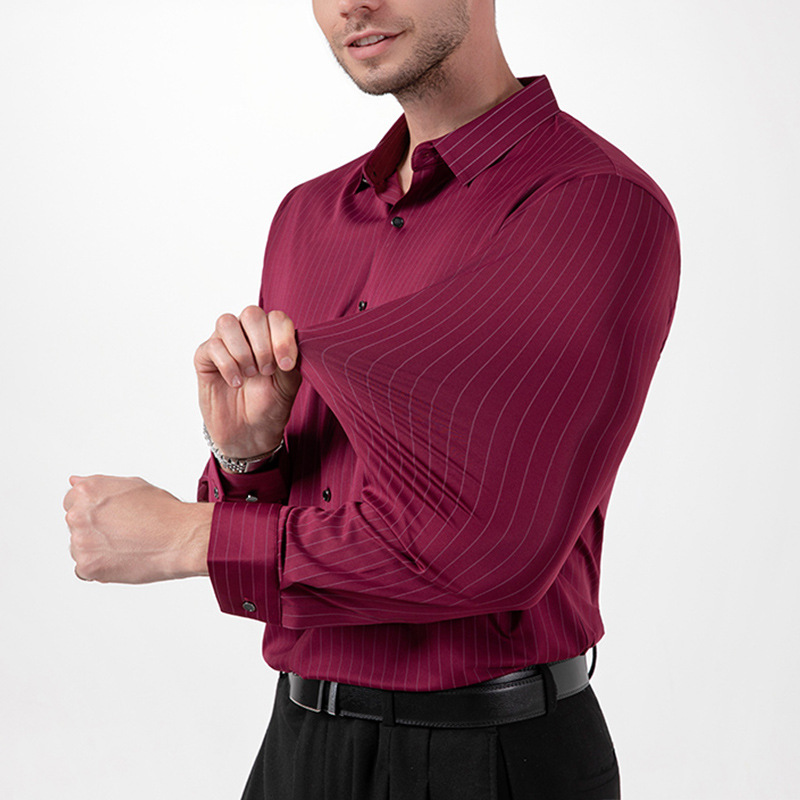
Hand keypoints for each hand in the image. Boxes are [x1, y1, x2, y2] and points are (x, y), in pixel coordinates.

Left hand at [64, 475, 211, 582]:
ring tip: (127, 545)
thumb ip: (98, 484)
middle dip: (94, 528)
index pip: (72, 500)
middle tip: (123, 531)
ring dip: (96, 549)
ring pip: (79, 548)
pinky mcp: (87, 566)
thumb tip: (75, 481)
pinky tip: (123, 558)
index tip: (108, 515)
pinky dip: (100, 568)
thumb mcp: (132, 485)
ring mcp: (81, 541)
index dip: (93, 509)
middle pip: (75, 524)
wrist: (180, 538)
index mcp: (87, 491)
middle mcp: (79, 514)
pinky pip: (84, 570)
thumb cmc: (163, 512)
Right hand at [194, 307, 301, 459]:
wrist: (248, 433)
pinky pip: (212, 345)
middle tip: (267, 370)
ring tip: (250, 375)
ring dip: (242, 351)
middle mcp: (248, 335)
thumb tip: (287, 343)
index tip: (286, 364)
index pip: (276, 318)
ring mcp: (225, 344)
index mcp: (271, 337)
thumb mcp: (288, 385)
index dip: (282, 336)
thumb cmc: (269, 406)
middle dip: (262, 343)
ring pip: (227, 322)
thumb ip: (290, 360)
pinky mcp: (205, 358)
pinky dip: (227, 365)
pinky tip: (235, 382)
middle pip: (251, 313)